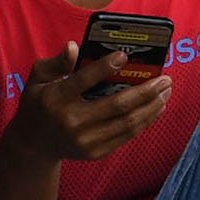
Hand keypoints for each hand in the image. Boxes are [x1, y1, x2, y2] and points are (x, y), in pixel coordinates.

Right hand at [2, 45, 171, 165]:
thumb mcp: (37, 78)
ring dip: (151, 106)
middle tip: (165, 78)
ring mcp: (85, 141)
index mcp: (56, 98)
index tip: (124, 55)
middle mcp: (71, 122)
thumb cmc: (39, 103)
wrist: (33, 145)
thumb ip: (56, 62)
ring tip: (165, 92)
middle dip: (146, 90)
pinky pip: (126, 136)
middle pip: (117, 105)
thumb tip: (74, 46)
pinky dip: (144, 121)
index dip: (105, 67)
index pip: (83, 80)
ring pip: (127, 123)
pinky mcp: (95, 153)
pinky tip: (154, 108)